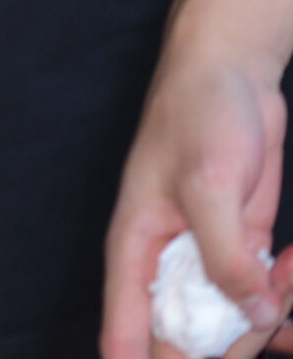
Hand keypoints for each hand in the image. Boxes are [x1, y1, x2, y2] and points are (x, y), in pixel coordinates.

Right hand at [103, 41, 292, 358]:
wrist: (232, 70)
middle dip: (234, 338)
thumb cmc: (197, 115)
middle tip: (265, 301)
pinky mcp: (244, 244)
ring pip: (234, 321)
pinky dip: (285, 293)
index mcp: (137, 247)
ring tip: (287, 271)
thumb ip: (225, 255)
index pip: (126, 326)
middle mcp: (169, 259)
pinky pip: (264, 294)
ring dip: (271, 313)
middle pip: (190, 336)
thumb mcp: (208, 184)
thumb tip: (252, 314)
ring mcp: (209, 254)